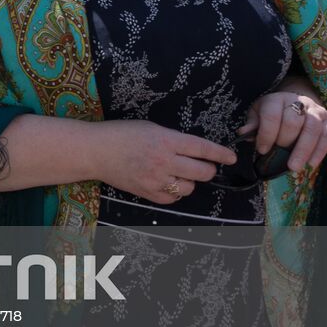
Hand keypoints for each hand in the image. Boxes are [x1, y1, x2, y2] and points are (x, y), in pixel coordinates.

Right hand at [96, 120, 236, 204]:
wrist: (95, 151)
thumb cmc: (121, 134)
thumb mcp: (151, 128)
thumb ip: (173, 139)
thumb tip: (194, 151)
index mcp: (167, 140)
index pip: (203, 149)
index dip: (221, 154)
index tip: (231, 158)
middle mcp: (165, 161)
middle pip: (202, 172)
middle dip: (207, 169)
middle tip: (202, 166)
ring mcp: (156, 179)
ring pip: (190, 187)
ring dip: (189, 181)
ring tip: (177, 173)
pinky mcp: (148, 193)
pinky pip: (173, 198)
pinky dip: (174, 191)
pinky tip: (166, 182)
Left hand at [238, 89, 326, 173]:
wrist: (296, 102)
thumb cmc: (273, 111)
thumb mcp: (258, 113)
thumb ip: (253, 124)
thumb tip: (243, 133)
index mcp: (277, 99)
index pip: (272, 115)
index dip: (267, 134)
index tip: (262, 150)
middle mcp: (298, 102)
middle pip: (294, 121)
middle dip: (285, 142)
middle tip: (278, 158)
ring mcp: (315, 111)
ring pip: (313, 129)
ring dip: (304, 150)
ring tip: (294, 167)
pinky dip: (319, 151)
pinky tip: (311, 164)